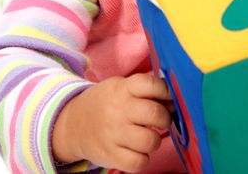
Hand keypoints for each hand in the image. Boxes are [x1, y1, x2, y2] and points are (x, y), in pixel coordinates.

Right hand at [52, 74, 172, 171]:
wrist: (73, 123)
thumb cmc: (107, 103)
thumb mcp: (121, 87)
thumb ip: (145, 90)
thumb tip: (175, 100)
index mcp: (123, 89)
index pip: (151, 84)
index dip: (166, 91)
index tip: (169, 98)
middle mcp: (118, 110)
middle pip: (155, 113)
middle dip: (165, 118)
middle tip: (161, 120)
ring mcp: (113, 134)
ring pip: (151, 141)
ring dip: (155, 141)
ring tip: (147, 137)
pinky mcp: (110, 155)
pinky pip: (139, 163)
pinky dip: (143, 159)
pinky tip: (137, 150)